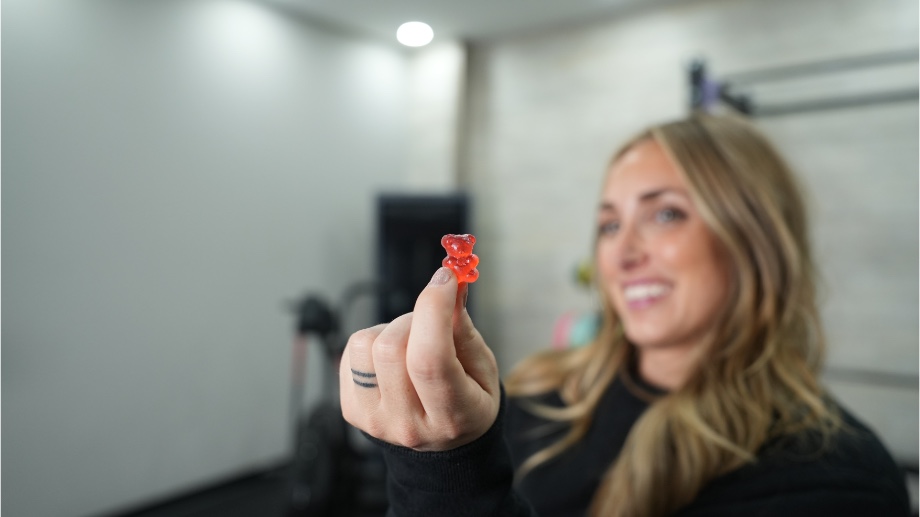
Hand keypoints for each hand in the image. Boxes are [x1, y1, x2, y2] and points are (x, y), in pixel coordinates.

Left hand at [339, 267, 499, 451]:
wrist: (443, 450)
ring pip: (365, 344)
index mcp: (451, 416)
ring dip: (391, 329)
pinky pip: (351, 352)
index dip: (434, 309)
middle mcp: (408, 423)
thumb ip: (464, 330)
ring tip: (411, 343)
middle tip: (432, 320)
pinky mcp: (351, 410)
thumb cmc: (469, 402)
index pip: (430, 360)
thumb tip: (450, 288)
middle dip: (415, 316)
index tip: (446, 280)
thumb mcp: (483, 370)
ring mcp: (374, 419)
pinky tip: (393, 358)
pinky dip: (374, 341)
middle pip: (391, 348)